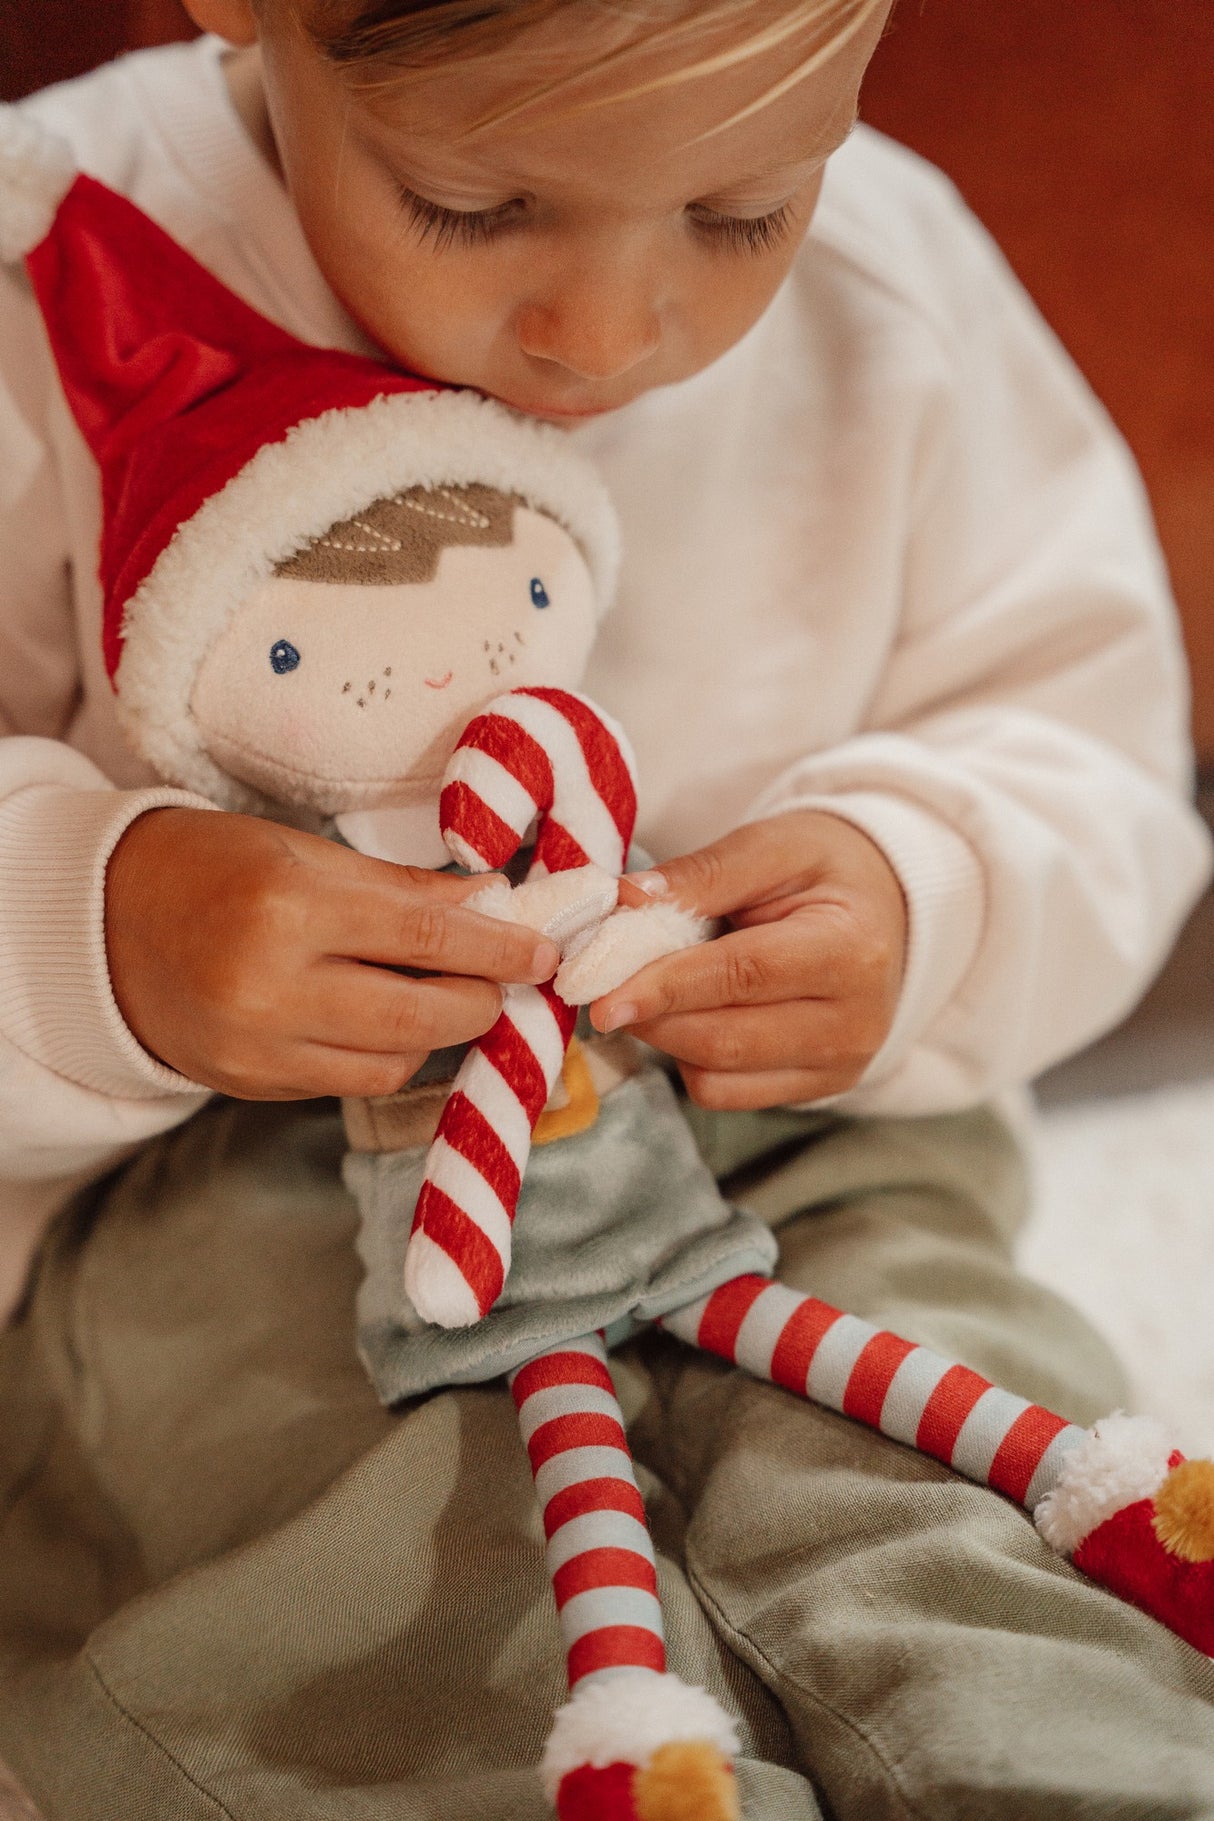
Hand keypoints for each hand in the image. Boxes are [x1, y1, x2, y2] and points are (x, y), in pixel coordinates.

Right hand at [105, 808, 559, 1099]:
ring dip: (436, 1035)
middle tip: (505, 979)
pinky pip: (348, 1083)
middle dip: (480, 1001)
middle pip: (420, 1015)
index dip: (499, 948)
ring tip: (448, 998)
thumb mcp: (304, 854)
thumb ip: (403, 888)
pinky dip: (385, 1057)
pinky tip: (391, 1024)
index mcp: (289, 908)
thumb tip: (497, 902)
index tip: (545, 952)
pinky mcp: (250, 1086)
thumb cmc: (214, 868)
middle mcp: (272, 988)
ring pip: (392, 1063)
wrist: (106, 924)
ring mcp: (258, 1049)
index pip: (427, 936)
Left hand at [591, 810, 906, 1108]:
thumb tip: (626, 899)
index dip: (664, 985)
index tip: (599, 993)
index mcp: (850, 951)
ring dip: (663, 1038)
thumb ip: (703, 873)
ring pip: (717, 1077)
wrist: (888, 909)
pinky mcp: (819, 1089)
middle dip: (650, 1015)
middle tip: (601, 984)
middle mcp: (854, 1023)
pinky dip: (689, 1060)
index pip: (740, 976)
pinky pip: (727, 1095)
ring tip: (650, 989)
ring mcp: (840, 1066)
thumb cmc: (825, 869)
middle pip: (723, 1039)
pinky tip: (689, 1016)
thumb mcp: (774, 845)